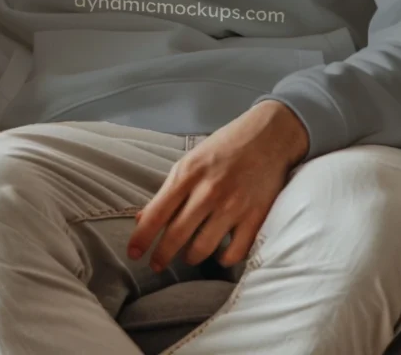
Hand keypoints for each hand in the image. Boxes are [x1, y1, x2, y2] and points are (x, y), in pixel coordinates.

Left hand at [127, 100, 308, 271]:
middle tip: (155, 265)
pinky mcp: (255, 217)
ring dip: (191, 257)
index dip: (142, 237)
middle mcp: (208, 191)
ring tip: (188, 255)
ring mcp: (233, 206)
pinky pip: (234, 252)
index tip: (132, 253)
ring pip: (203, 248)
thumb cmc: (224, 147)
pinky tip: (218, 253)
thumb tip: (143, 218)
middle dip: (162, 255)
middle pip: (177, 235)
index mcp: (188, 173)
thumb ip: (169, 190)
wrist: (268, 136)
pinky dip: (223, 258)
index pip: (157, 213)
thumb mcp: (190, 161)